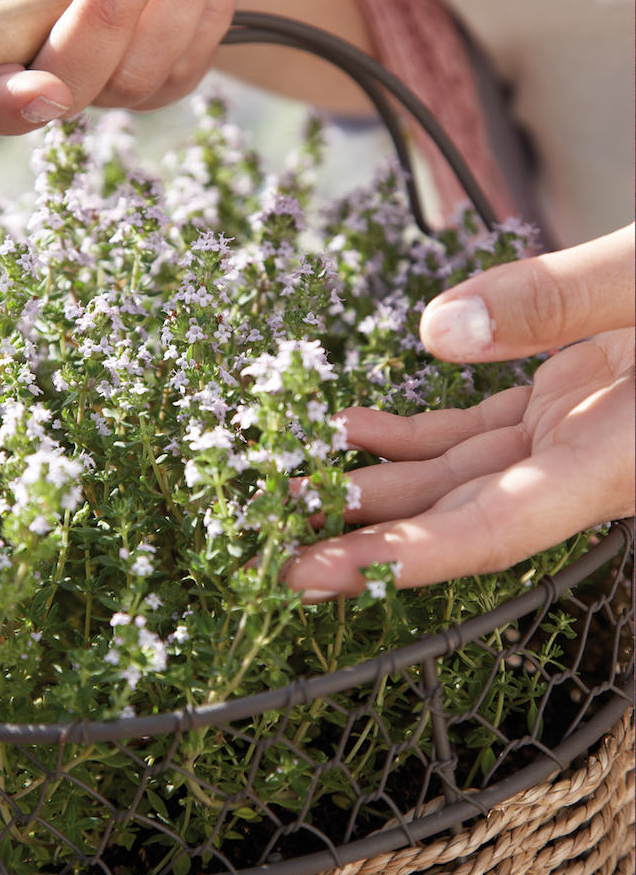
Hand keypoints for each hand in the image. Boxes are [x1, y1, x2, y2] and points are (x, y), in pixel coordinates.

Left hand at [284, 225, 634, 596]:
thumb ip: (553, 298)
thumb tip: (432, 330)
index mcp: (620, 456)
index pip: (501, 526)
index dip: (409, 560)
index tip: (325, 576)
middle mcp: (589, 461)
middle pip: (463, 514)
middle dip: (372, 535)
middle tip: (273, 551)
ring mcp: (574, 434)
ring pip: (460, 474)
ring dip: (380, 481)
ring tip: (290, 479)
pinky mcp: (565, 402)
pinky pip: (476, 430)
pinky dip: (412, 430)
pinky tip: (351, 424)